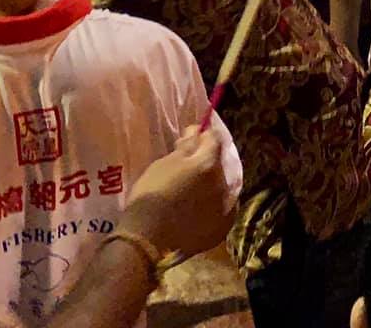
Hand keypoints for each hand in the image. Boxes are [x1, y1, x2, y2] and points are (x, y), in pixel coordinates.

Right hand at [120, 126, 236, 258]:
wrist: (146, 238)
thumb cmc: (152, 195)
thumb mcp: (164, 164)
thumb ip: (186, 147)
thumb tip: (197, 131)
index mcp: (209, 165)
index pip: (214, 140)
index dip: (204, 135)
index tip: (194, 136)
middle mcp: (222, 185)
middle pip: (218, 165)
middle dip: (207, 160)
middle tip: (189, 163)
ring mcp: (224, 209)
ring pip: (221, 187)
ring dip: (211, 183)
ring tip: (193, 187)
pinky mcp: (220, 229)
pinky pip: (222, 209)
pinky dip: (214, 204)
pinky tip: (202, 205)